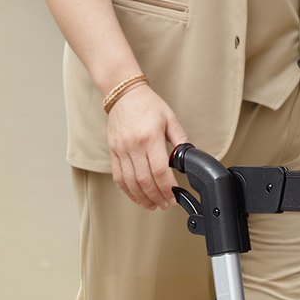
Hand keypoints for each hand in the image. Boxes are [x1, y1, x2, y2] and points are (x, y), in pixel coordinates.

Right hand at [106, 82, 188, 207]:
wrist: (124, 95)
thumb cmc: (148, 105)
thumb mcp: (170, 119)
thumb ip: (180, 139)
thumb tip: (187, 157)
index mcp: (150, 137)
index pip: (159, 170)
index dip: (167, 188)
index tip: (174, 196)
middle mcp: (133, 146)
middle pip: (144, 180)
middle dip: (157, 197)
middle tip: (166, 204)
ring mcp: (121, 150)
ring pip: (130, 182)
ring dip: (142, 198)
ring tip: (153, 205)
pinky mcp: (113, 152)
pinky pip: (118, 177)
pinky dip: (128, 190)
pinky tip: (137, 196)